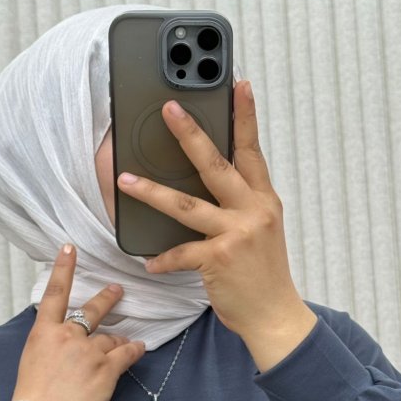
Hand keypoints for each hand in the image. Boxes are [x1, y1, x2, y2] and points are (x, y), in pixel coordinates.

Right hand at [10, 245, 145, 400]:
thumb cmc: (32, 399)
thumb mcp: (31, 362)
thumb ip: (49, 344)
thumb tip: (64, 341)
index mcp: (43, 333)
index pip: (55, 294)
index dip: (63, 269)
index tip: (69, 249)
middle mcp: (67, 336)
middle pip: (92, 310)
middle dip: (107, 299)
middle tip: (118, 291)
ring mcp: (89, 351)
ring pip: (111, 338)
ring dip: (116, 343)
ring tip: (122, 346)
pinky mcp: (107, 369)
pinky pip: (127, 353)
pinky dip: (134, 350)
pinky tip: (138, 349)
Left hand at [116, 80, 308, 340]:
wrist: (275, 315)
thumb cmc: (262, 276)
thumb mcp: (260, 232)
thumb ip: (240, 207)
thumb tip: (208, 189)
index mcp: (263, 200)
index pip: (253, 150)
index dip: (245, 117)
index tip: (238, 85)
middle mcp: (254, 210)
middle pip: (216, 164)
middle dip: (190, 134)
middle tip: (170, 109)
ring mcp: (237, 232)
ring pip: (186, 204)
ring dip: (152, 192)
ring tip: (126, 180)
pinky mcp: (220, 258)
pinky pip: (180, 253)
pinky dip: (163, 259)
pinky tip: (150, 263)